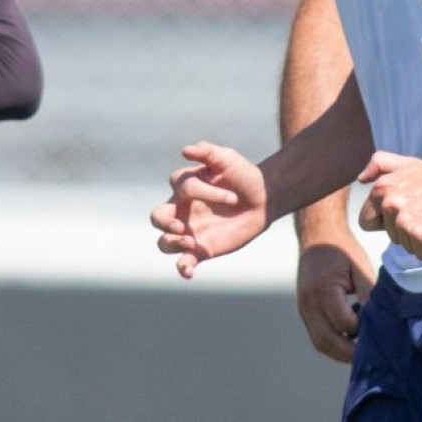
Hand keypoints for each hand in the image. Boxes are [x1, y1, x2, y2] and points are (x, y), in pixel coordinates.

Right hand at [150, 142, 269, 278]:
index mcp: (186, 186)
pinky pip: (183, 262)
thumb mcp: (228, 159)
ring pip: (164, 242)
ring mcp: (190, 231)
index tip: (233, 197)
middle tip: (182, 227)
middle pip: (157, 217)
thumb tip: (185, 150)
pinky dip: (182, 268)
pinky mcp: (201, 250)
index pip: (183, 188)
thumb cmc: (243, 176)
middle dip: (165, 223)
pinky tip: (189, 272)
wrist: (263, 200)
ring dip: (172, 244)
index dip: (205, 192)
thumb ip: (208, 152)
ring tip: (190, 243)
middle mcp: (182, 209)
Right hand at [295, 231, 374, 362]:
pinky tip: (351, 340)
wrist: (318, 237)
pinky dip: (334, 343)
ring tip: (362, 351)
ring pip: (321, 344)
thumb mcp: (360, 268)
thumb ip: (368, 295)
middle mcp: (309, 304)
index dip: (362, 330)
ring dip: (341, 352)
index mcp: (323, 291)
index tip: (377, 327)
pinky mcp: (305, 312)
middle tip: (372, 354)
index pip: (344, 325)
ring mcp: (304, 310)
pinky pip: (318, 336)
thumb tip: (379, 321)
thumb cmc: (343, 250)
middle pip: (328, 342)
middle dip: (350, 353)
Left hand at [356, 153, 421, 259]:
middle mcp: (390, 204)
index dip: (386, 220)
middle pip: (389, 235)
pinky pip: (421, 254)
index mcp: (381, 188)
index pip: (367, 221)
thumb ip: (379, 164)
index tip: (407, 209)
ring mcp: (405, 220)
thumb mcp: (407, 164)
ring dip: (420, 238)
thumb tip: (359, 178)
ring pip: (405, 246)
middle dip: (405, 229)